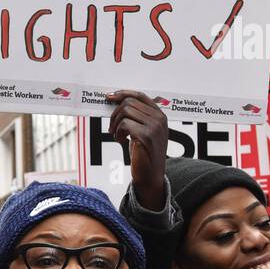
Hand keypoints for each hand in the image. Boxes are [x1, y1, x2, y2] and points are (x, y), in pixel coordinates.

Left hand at [105, 90, 168, 210]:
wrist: (151, 175)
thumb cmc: (145, 153)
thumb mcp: (143, 130)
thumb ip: (136, 116)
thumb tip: (116, 101)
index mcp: (160, 114)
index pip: (140, 95)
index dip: (123, 93)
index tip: (109, 96)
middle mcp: (159, 118)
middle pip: (129, 103)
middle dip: (115, 114)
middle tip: (112, 128)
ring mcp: (154, 127)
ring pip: (125, 112)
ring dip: (115, 124)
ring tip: (118, 136)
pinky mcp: (146, 136)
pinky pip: (124, 125)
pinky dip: (117, 133)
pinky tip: (121, 141)